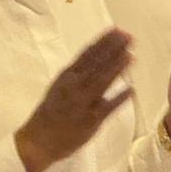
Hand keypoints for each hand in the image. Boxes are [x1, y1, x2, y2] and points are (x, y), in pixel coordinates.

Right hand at [14, 28, 133, 171]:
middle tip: (129, 37)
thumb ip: (76, 75)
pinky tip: (131, 90)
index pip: (88, 54)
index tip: (117, 30)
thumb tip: (95, 59)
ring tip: (131, 55)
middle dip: (114, 49)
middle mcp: (75, 86)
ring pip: (103, 81)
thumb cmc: (50, 112)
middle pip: (98, 64)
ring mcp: (84, 102)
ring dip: (118, 67)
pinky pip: (109, 107)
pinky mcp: (91, 120)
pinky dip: (120, 98)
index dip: (104, 42)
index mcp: (67, 76)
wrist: (38, 140)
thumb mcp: (59, 87)